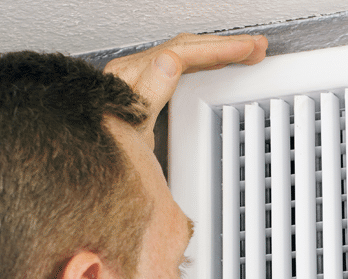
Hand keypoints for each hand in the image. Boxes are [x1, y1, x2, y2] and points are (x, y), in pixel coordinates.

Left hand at [103, 33, 267, 137]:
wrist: (92, 163)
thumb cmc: (108, 151)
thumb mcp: (131, 126)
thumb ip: (149, 92)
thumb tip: (170, 62)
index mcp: (132, 78)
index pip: (182, 52)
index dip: (217, 49)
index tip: (245, 50)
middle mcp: (133, 73)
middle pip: (186, 47)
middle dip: (224, 46)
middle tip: (256, 48)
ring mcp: (138, 78)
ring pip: (185, 53)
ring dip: (216, 50)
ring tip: (246, 52)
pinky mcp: (144, 88)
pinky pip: (179, 64)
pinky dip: (203, 61)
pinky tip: (216, 64)